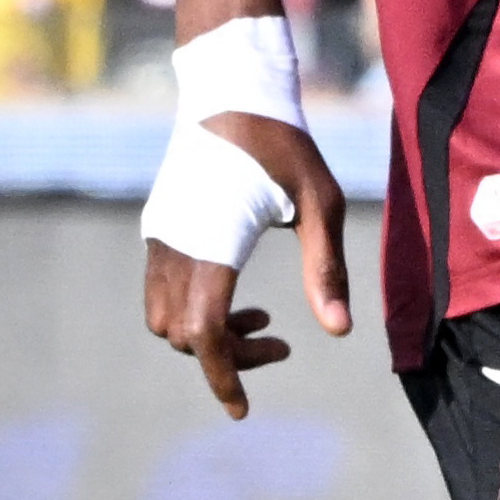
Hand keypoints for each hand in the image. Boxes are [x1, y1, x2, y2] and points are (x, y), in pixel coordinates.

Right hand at [137, 109, 352, 416]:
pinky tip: (237, 295)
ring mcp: (161, 237)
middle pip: (183, 335)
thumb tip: (339, 331)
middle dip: (225, 356)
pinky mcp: (159, 228)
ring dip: (206, 334)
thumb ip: (326, 268)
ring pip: (164, 317)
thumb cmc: (284, 144)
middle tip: (279, 347)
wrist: (231, 91)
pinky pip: (162, 290)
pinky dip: (193, 309)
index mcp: (214, 243)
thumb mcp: (320, 204)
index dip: (222, 375)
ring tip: (262, 323)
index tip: (242, 408)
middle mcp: (175, 245)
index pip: (204, 332)